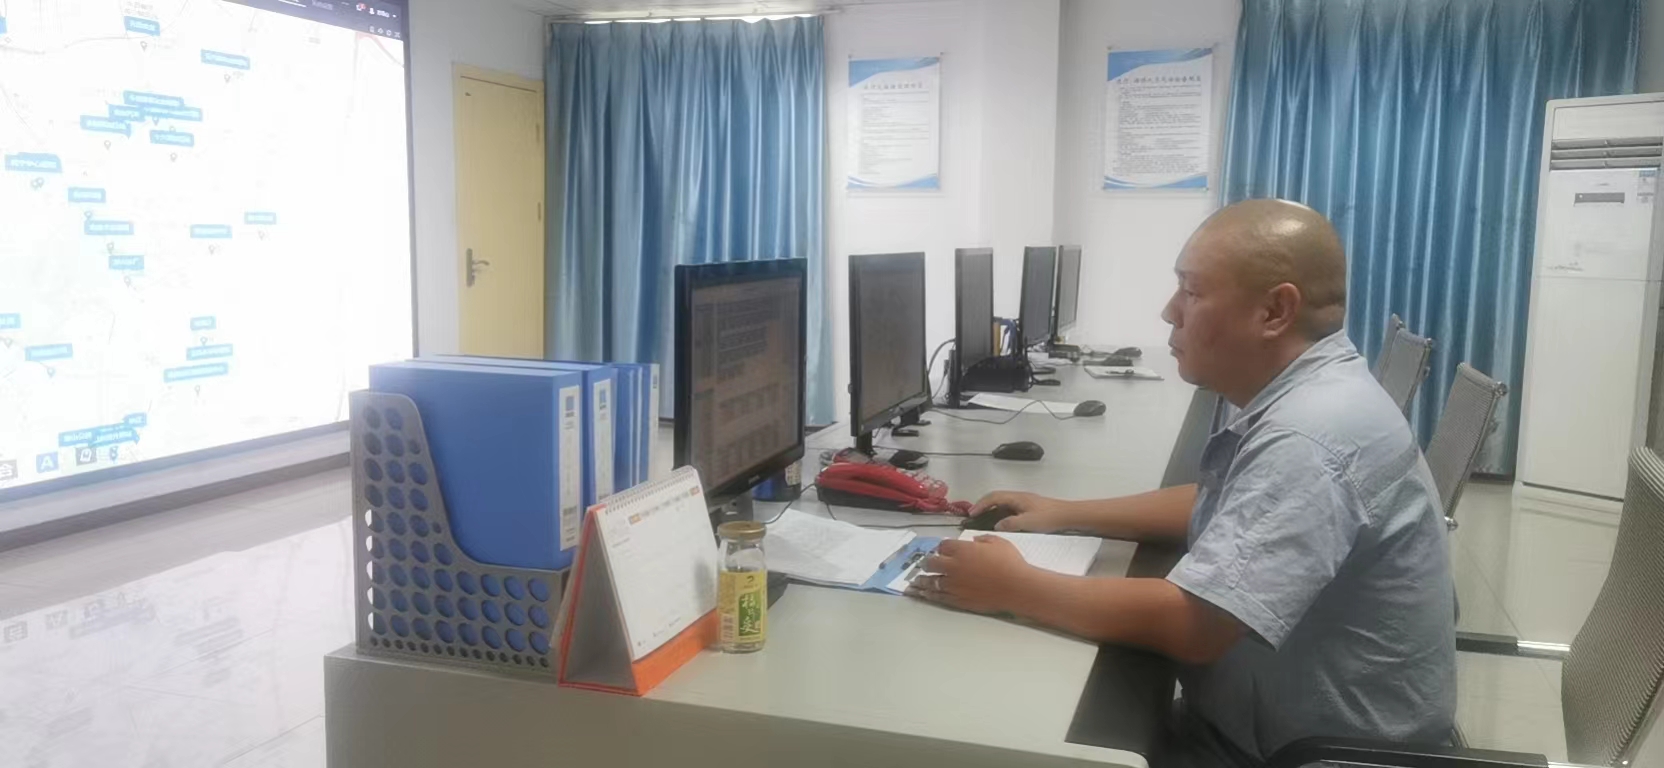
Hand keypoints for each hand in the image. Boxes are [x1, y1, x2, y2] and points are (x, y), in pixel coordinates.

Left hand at [906, 536, 1039, 613]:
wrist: (1017, 587)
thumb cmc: (1010, 562)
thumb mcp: (998, 542)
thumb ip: (983, 539)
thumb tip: (974, 541)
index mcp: (962, 549)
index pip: (943, 545)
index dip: (942, 547)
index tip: (943, 549)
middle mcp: (953, 566)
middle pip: (932, 562)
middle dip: (928, 562)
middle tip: (926, 563)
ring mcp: (953, 584)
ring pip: (931, 580)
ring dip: (922, 579)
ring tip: (915, 581)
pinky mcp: (957, 599)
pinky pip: (938, 596)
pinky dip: (930, 594)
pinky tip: (924, 593)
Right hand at [970, 490, 1072, 532]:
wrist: (1069, 515)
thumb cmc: (1050, 517)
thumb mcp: (1028, 523)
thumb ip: (1010, 524)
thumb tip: (996, 525)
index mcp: (1017, 498)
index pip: (993, 497)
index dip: (980, 504)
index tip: (971, 513)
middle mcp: (1019, 497)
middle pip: (996, 497)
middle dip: (983, 505)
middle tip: (974, 515)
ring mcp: (1025, 502)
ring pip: (1003, 503)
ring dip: (992, 509)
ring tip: (984, 519)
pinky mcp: (1030, 508)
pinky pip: (1010, 508)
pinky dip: (1001, 513)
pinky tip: (1002, 523)